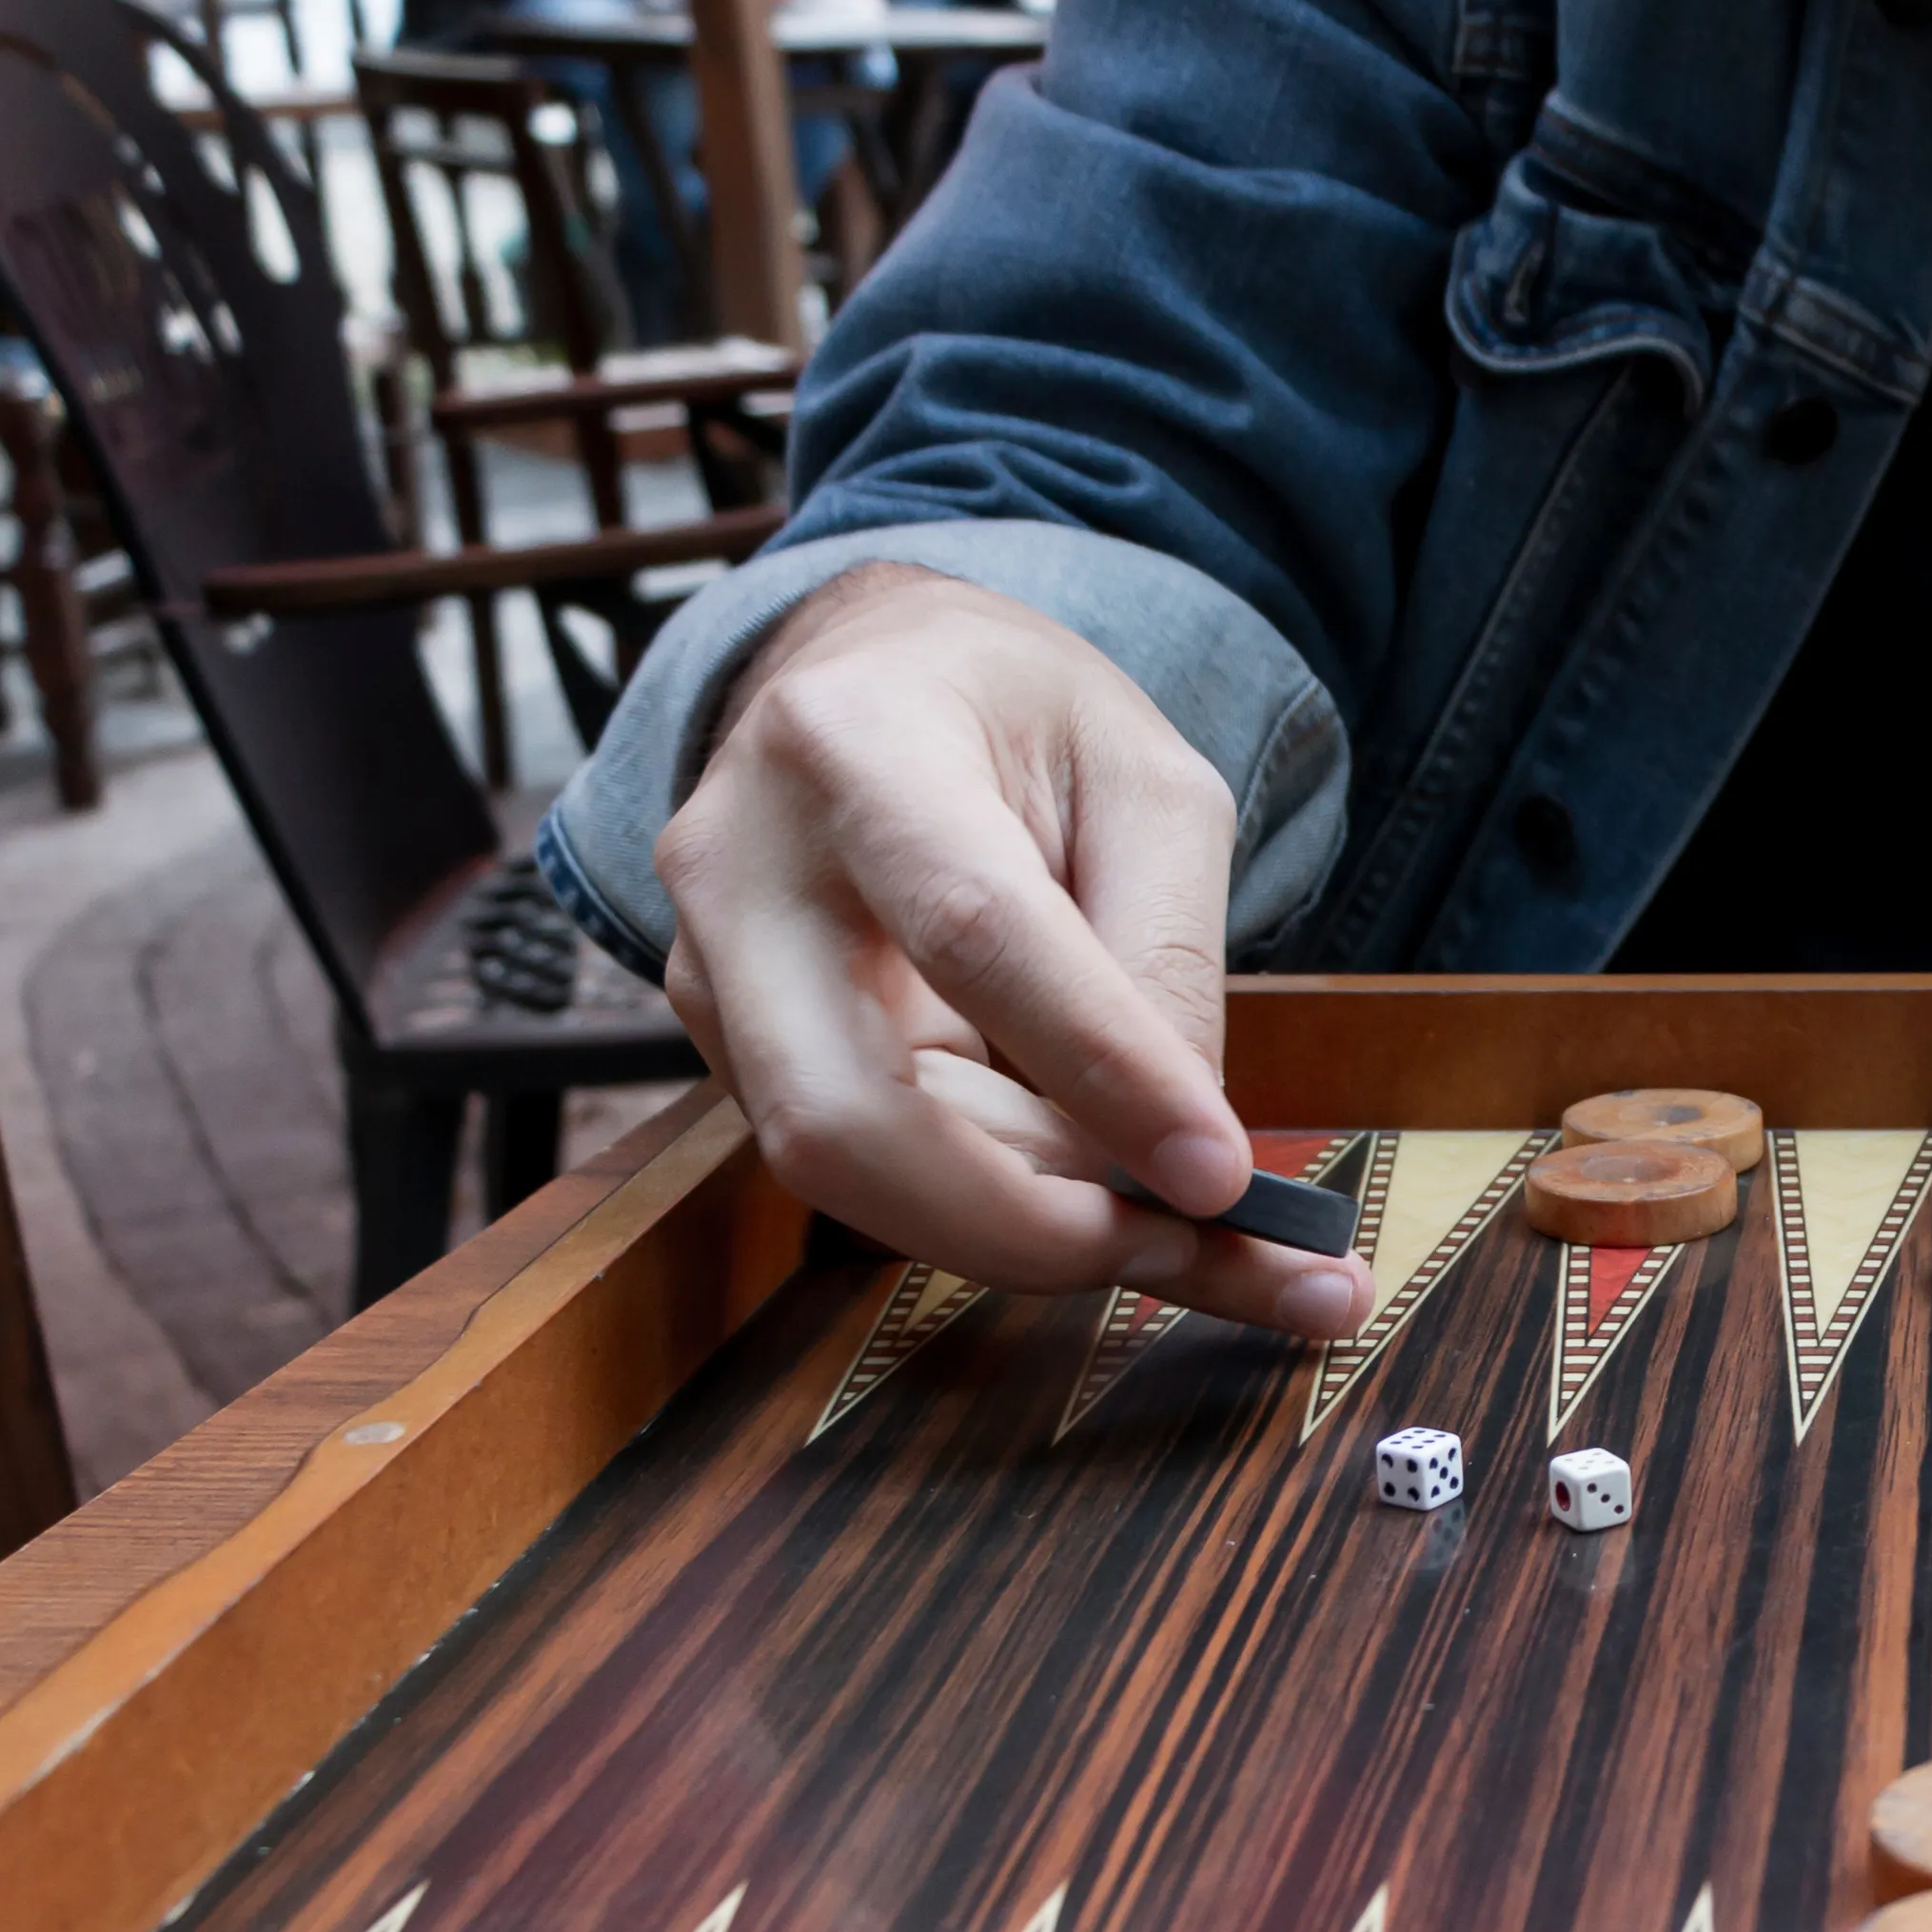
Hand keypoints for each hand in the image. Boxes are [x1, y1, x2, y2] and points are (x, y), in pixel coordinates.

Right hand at [652, 566, 1364, 1335]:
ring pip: (848, 1176)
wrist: (871, 681)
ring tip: (1187, 1241)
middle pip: (848, 1115)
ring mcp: (711, 973)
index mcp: (854, 742)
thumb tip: (1178, 1153)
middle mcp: (741, 866)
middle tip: (1194, 1249)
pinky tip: (1103, 1207)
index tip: (1219, 1178)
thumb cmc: (1020, 718)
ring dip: (1028, 1238)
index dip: (1099, 1069)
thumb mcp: (1149, 784)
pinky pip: (865, 1177)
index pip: (972, 932)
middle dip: (1032, 1223)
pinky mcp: (729, 1052)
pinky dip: (998, 1219)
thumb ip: (1165, 951)